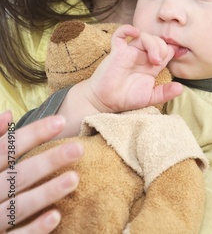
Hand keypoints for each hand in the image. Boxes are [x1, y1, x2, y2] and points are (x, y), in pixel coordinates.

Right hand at [0, 111, 82, 232]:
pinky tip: (56, 217)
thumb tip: (8, 113)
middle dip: (49, 161)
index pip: (8, 148)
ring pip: (20, 206)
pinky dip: (34, 228)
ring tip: (74, 179)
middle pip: (19, 175)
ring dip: (47, 192)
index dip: (34, 133)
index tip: (61, 121)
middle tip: (78, 149)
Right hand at [87, 24, 182, 112]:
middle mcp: (142, 56)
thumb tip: (181, 88)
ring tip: (154, 60)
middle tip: (159, 62)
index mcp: (151, 65)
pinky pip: (120, 34)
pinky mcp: (117, 51)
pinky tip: (134, 32)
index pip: (166, 49)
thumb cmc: (126, 98)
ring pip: (144, 36)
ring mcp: (129, 52)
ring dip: (153, 44)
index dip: (172, 51)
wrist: (105, 101)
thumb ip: (164, 93)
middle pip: (157, 40)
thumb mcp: (150, 98)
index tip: (174, 59)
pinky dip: (127, 29)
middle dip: (163, 48)